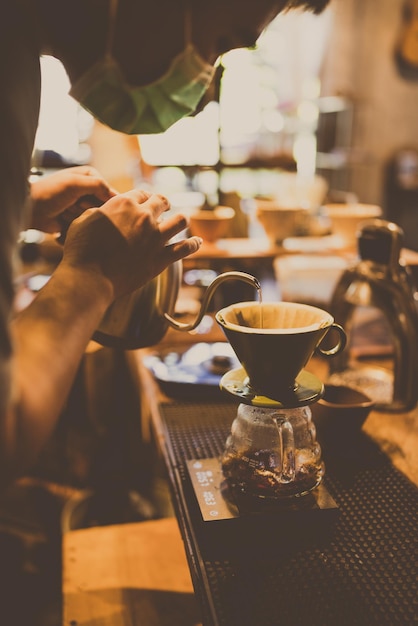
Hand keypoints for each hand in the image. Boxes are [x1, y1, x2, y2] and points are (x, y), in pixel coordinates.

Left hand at [29, 166, 116, 233]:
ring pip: (93, 217)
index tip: (83, 200)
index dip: (100, 199)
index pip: (109, 192)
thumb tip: (117, 197)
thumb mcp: (75, 183)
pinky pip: (85, 224)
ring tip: (64, 211)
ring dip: (78, 216)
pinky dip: (75, 224)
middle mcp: (88, 189)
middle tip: (71, 204)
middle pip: (102, 206)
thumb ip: (98, 185)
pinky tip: (63, 219)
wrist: (31, 209)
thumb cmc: (50, 192)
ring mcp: (82, 204)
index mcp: (89, 176)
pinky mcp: (77, 217)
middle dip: (86, 208)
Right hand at [62, 189, 201, 299]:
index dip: (144, 197)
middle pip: (162, 202)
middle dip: (162, 204)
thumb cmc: (81, 249)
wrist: (90, 277)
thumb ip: (99, 211)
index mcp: (124, 203)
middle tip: (163, 208)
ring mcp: (155, 237)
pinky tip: (197, 242)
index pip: (141, 193)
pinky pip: (185, 248)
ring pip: (180, 221)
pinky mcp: (161, 258)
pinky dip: (193, 244)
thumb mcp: (84, 219)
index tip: (145, 201)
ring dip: (182, 219)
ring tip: (182, 221)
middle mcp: (144, 217)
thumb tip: (104, 211)